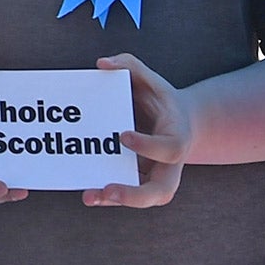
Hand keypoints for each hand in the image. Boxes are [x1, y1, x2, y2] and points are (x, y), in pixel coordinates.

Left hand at [85, 53, 191, 207]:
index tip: (123, 136)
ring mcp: (155, 175)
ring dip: (117, 200)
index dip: (148, 146)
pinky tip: (87, 191)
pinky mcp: (140, 180)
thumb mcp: (150, 79)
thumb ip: (129, 65)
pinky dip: (108, 195)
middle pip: (163, 191)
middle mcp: (169, 164)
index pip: (170, 149)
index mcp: (177, 137)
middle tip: (109, 189)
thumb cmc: (159, 98)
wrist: (176, 120)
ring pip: (144, 199)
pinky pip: (127, 192)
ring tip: (89, 196)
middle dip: (136, 194)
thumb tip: (102, 64)